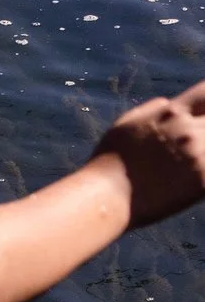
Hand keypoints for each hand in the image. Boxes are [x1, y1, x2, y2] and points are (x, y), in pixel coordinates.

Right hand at [92, 81, 204, 226]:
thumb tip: (168, 102)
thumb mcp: (125, 124)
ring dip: (201, 152)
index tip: (201, 114)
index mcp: (171, 113)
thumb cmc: (108, 164)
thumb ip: (151, 109)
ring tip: (182, 165)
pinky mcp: (203, 179)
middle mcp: (189, 130)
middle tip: (186, 145)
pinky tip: (183, 182)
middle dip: (201, 130)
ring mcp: (199, 154)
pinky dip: (201, 173)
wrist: (106, 198)